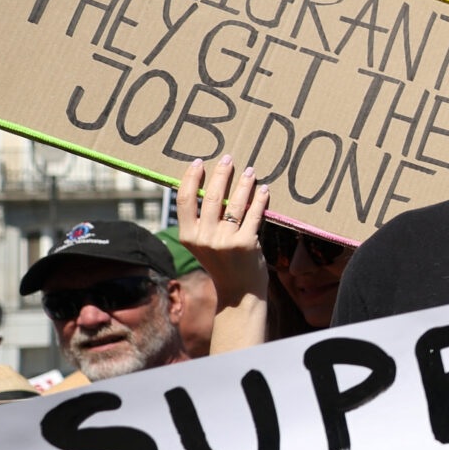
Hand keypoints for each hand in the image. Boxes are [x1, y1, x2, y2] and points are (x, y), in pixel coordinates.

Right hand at [176, 155, 269, 303]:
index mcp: (188, 236)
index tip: (199, 162)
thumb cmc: (222, 262)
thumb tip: (207, 186)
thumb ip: (202, 221)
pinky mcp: (246, 243)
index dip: (191, 178)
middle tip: (229, 158)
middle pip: (211, 196)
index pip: (185, 200)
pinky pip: (254, 214)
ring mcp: (225, 241)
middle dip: (221, 173)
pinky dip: (260, 199)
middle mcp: (204, 238)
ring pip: (235, 203)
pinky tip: (264, 189)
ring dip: (244, 183)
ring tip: (250, 170)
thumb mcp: (203, 243)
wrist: (239, 292)